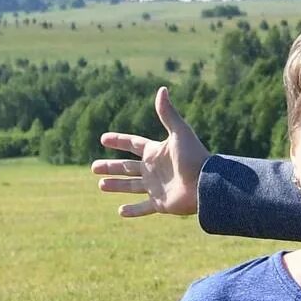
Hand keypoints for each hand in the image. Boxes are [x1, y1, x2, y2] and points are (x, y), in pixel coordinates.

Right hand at [93, 87, 207, 217]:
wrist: (207, 184)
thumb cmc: (194, 158)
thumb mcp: (179, 133)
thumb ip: (167, 113)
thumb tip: (162, 89)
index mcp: (156, 152)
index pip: (133, 144)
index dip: (119, 141)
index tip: (103, 138)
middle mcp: (154, 169)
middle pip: (127, 167)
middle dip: (111, 167)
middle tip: (93, 167)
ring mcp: (157, 187)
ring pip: (131, 186)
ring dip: (116, 186)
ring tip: (100, 185)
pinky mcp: (161, 204)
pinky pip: (144, 208)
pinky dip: (132, 210)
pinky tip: (120, 211)